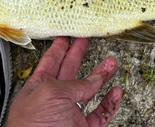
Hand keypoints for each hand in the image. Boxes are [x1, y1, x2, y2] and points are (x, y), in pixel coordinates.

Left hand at [6, 37, 121, 126]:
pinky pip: (100, 114)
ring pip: (89, 92)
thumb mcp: (50, 94)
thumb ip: (73, 84)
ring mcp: (69, 116)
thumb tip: (92, 80)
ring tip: (111, 63)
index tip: (66, 37)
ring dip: (101, 76)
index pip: (50, 63)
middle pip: (70, 73)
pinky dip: (109, 102)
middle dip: (79, 56)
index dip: (59, 49)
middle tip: (86, 42)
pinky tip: (115, 91)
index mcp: (39, 89)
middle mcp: (54, 101)